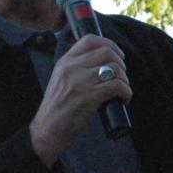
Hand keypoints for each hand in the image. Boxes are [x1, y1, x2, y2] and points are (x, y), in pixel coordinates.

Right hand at [29, 35, 131, 166]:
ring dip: (125, 79)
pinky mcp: (89, 97)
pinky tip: (124, 99)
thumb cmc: (57, 109)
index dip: (110, 44)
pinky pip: (116, 86)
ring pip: (114, 69)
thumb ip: (76, 69)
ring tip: (123, 90)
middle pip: (107, 52)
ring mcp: (80, 82)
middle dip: (121, 63)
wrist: (46, 132)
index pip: (89, 40)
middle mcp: (72, 68)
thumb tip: (103, 63)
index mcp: (65, 61)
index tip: (118, 55)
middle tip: (122, 76)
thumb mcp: (61, 80)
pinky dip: (126, 92)